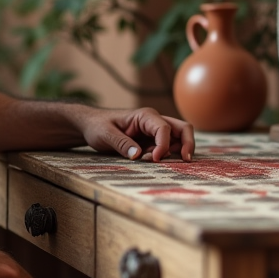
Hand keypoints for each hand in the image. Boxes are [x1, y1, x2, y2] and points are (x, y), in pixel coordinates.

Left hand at [76, 106, 194, 161]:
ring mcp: (154, 131)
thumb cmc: (97, 126)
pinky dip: (167, 155)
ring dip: (176, 151)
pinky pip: (168, 147)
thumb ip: (121, 143)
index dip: (163, 145)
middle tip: (186, 160)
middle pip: (182, 128)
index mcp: (144, 115)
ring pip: (178, 138)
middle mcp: (154, 121)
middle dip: (188, 143)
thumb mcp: (105, 134)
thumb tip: (138, 155)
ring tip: (157, 162)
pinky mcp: (152, 141)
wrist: (91, 125)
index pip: (164, 128)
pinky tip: (153, 161)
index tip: (155, 159)